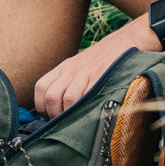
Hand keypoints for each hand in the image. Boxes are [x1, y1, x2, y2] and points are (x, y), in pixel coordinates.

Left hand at [32, 20, 154, 117]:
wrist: (124, 41)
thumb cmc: (101, 59)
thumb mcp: (78, 65)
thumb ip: (66, 82)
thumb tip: (55, 108)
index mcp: (63, 68)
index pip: (41, 87)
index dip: (40, 106)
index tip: (48, 116)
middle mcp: (71, 70)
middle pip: (51, 96)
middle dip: (54, 114)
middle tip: (61, 124)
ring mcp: (86, 74)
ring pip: (67, 99)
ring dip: (69, 115)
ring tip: (74, 122)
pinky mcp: (101, 78)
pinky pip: (87, 97)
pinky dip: (84, 109)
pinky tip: (88, 115)